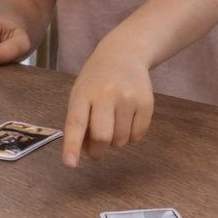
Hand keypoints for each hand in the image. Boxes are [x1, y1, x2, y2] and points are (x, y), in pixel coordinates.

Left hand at [61, 39, 154, 165]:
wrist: (124, 54)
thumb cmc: (96, 80)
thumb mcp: (80, 94)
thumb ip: (80, 122)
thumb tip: (89, 151)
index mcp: (83, 93)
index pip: (76, 123)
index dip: (72, 146)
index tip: (70, 164)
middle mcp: (106, 94)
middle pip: (103, 137)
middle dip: (98, 150)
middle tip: (96, 150)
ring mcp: (129, 98)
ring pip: (121, 140)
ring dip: (115, 141)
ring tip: (113, 124)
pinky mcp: (146, 102)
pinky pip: (138, 135)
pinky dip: (131, 136)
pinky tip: (126, 120)